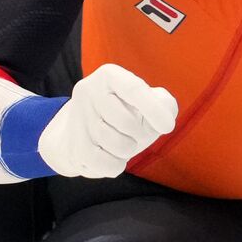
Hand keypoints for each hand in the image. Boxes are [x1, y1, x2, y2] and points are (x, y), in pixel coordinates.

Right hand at [38, 63, 177, 177]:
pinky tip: (112, 157)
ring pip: (117, 144)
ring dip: (129, 149)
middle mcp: (88, 91)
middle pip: (127, 122)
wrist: (86, 133)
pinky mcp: (73, 146)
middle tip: (135, 132)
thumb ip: (165, 104)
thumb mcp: (150, 103)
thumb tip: (164, 117)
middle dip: (140, 133)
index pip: (134, 89)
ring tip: (122, 142)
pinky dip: (116, 165)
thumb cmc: (128, 114)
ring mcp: (77, 119)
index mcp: (110, 75)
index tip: (168, 127)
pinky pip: (104, 164)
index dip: (154, 110)